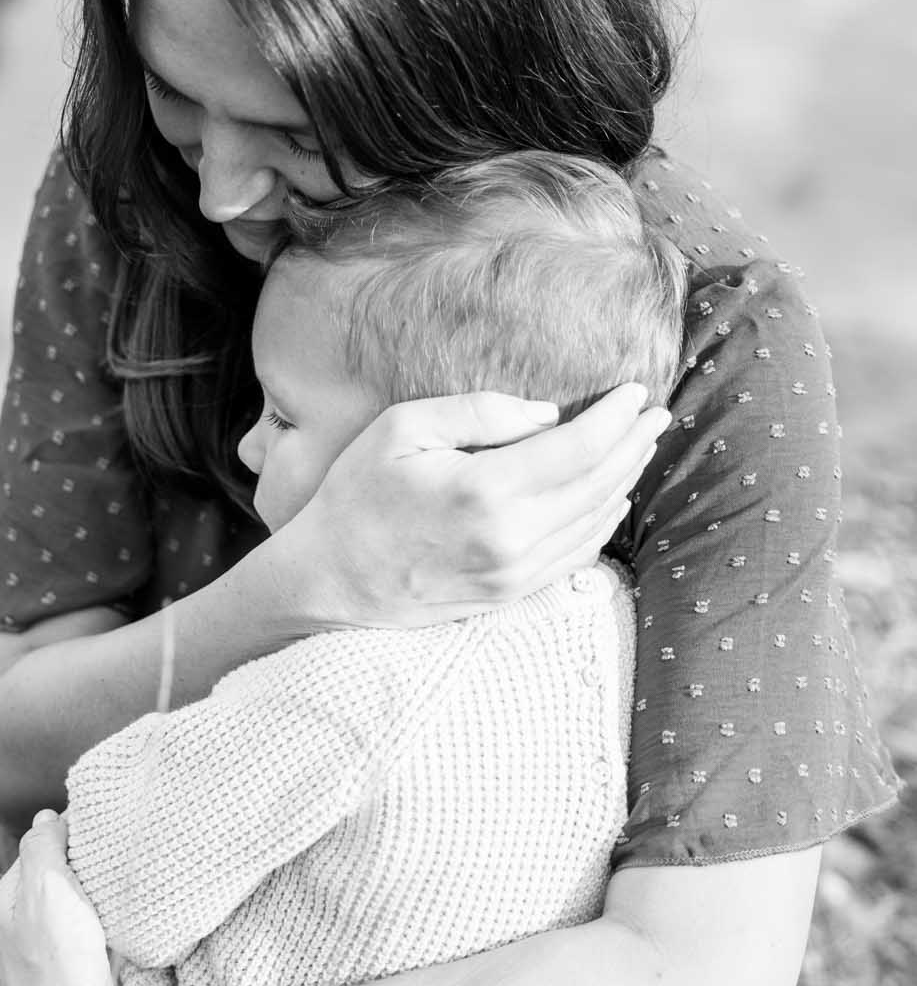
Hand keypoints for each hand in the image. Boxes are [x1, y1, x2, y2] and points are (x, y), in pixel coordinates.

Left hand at [0, 809, 142, 985]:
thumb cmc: (58, 968)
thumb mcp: (47, 890)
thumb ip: (42, 847)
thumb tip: (46, 816)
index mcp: (2, 907)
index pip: (34, 854)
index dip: (66, 842)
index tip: (98, 836)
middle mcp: (10, 937)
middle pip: (49, 887)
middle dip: (76, 875)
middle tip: (112, 866)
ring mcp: (34, 969)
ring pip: (64, 920)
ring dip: (87, 909)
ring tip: (117, 901)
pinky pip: (76, 950)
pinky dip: (94, 939)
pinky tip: (114, 942)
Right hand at [280, 382, 669, 626]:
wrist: (330, 581)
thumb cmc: (357, 496)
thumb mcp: (402, 429)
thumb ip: (479, 412)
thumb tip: (549, 414)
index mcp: (485, 491)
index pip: (579, 447)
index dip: (617, 417)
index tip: (636, 390)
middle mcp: (510, 539)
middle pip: (600, 484)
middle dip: (635, 444)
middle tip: (656, 414)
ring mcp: (514, 574)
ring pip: (597, 522)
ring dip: (625, 480)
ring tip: (639, 447)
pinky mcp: (511, 594)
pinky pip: (577, 555)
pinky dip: (603, 521)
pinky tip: (610, 496)